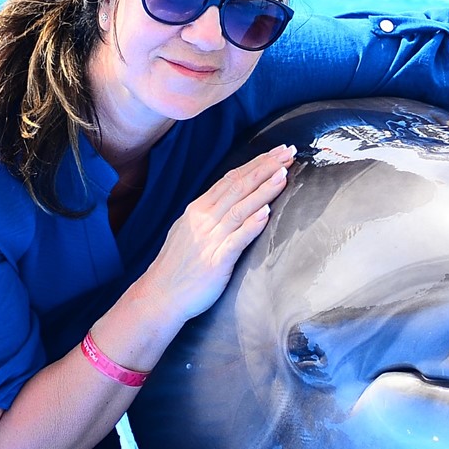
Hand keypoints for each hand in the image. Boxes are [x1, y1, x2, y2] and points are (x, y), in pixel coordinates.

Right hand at [137, 144, 294, 325]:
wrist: (160, 295)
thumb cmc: (177, 265)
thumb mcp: (189, 230)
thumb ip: (210, 213)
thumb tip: (233, 199)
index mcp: (198, 210)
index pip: (231, 179)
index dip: (255, 164)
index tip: (276, 152)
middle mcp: (204, 219)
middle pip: (238, 187)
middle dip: (265, 168)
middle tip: (288, 153)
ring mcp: (209, 239)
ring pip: (240, 208)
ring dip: (263, 190)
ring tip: (283, 175)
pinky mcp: (216, 261)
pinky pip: (236, 240)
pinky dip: (251, 225)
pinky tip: (266, 213)